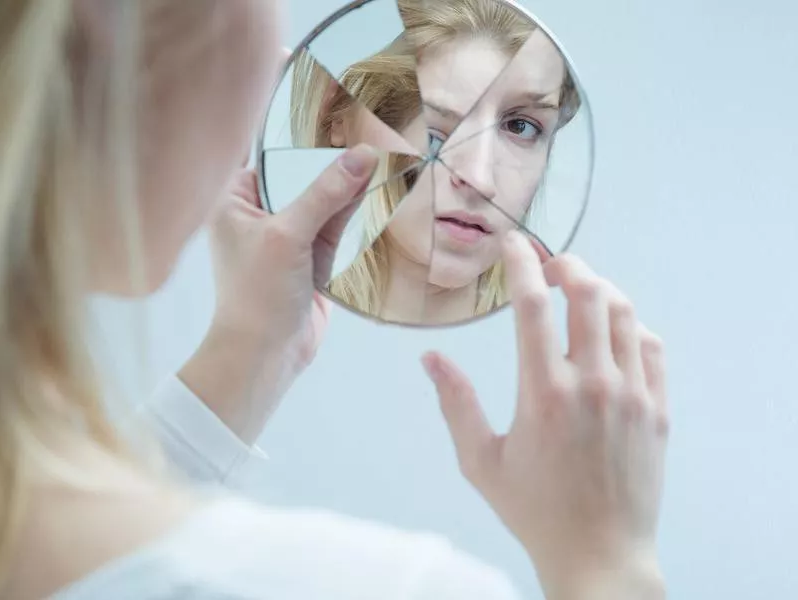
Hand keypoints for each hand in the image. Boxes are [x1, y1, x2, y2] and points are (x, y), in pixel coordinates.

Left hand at [179, 145, 378, 442]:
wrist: (267, 355)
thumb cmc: (257, 295)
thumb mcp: (289, 235)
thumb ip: (324, 194)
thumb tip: (363, 156)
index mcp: (234, 203)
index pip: (271, 158)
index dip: (303, 141)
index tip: (339, 117)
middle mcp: (259, 216)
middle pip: (302, 178)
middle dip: (333, 164)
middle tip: (369, 132)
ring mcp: (287, 238)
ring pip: (323, 202)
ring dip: (348, 188)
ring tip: (384, 158)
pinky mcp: (310, 259)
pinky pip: (334, 227)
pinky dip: (353, 214)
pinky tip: (378, 191)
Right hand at [422, 231, 667, 599]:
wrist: (600, 554)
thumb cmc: (534, 510)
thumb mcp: (480, 460)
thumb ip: (455, 403)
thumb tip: (430, 357)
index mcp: (542, 392)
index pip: (531, 303)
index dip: (519, 262)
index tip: (512, 243)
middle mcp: (592, 383)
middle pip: (588, 291)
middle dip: (566, 264)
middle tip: (548, 265)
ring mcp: (633, 394)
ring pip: (624, 312)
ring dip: (600, 288)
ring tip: (579, 290)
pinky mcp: (658, 410)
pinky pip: (651, 346)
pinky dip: (631, 325)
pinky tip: (613, 331)